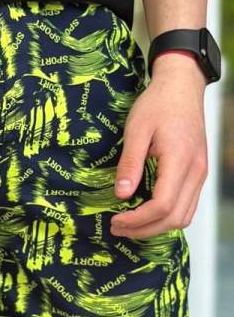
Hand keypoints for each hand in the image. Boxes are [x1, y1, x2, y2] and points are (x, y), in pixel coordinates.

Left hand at [110, 53, 207, 238]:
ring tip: (130, 225)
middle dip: (145, 229)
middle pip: (175, 218)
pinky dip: (168, 216)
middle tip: (117, 227)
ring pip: (184, 216)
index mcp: (179, 160)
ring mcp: (200, 173)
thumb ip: (129, 163)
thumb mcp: (136, 129)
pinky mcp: (198, 172)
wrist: (181, 86)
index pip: (162, 205)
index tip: (115, 220)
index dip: (138, 220)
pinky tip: (147, 213)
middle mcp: (196, 172)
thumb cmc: (158, 103)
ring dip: (157, 226)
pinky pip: (188, 205)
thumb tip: (121, 194)